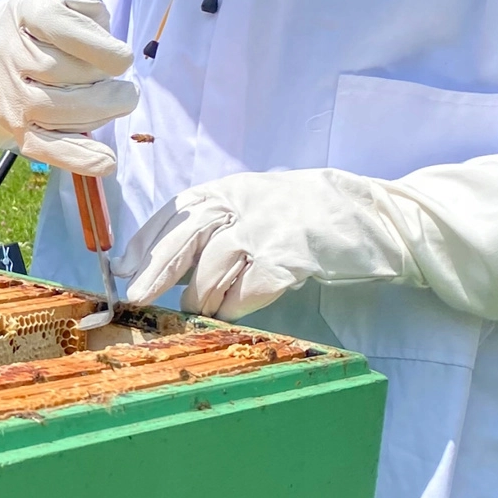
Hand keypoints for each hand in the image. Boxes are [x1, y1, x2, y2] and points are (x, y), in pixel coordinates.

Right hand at [0, 0, 138, 174]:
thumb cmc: (39, 20)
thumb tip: (93, 17)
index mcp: (26, 10)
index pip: (60, 27)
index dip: (97, 45)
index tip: (124, 59)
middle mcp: (9, 53)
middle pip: (62, 72)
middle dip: (101, 80)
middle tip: (123, 82)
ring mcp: (9, 94)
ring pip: (58, 110)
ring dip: (99, 111)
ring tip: (120, 101)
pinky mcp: (13, 126)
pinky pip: (43, 146)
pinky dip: (76, 158)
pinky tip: (106, 162)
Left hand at [117, 169, 415, 320]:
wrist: (375, 217)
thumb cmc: (304, 216)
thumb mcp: (255, 204)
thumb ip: (213, 225)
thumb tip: (154, 263)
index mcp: (232, 188)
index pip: (176, 211)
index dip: (145, 241)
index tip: (122, 267)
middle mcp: (247, 201)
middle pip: (187, 235)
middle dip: (156, 269)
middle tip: (136, 296)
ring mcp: (270, 227)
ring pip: (214, 270)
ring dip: (202, 297)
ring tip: (204, 309)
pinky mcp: (294, 256)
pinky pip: (248, 290)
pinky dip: (237, 305)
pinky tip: (239, 308)